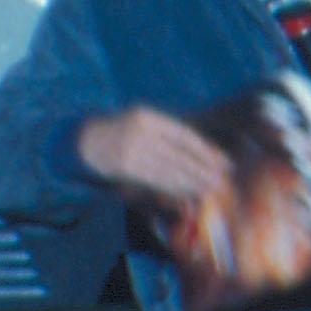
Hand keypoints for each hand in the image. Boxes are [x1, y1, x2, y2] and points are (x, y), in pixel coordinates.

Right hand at [75, 106, 232, 209]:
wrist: (86, 141)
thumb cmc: (125, 134)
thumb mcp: (146, 127)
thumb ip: (171, 139)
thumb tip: (208, 154)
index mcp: (149, 118)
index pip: (184, 136)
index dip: (206, 150)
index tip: (224, 161)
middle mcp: (139, 132)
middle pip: (178, 155)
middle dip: (202, 169)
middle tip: (222, 180)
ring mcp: (129, 150)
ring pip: (167, 170)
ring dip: (190, 181)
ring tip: (209, 189)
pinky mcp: (123, 167)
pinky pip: (154, 180)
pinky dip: (173, 187)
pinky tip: (188, 192)